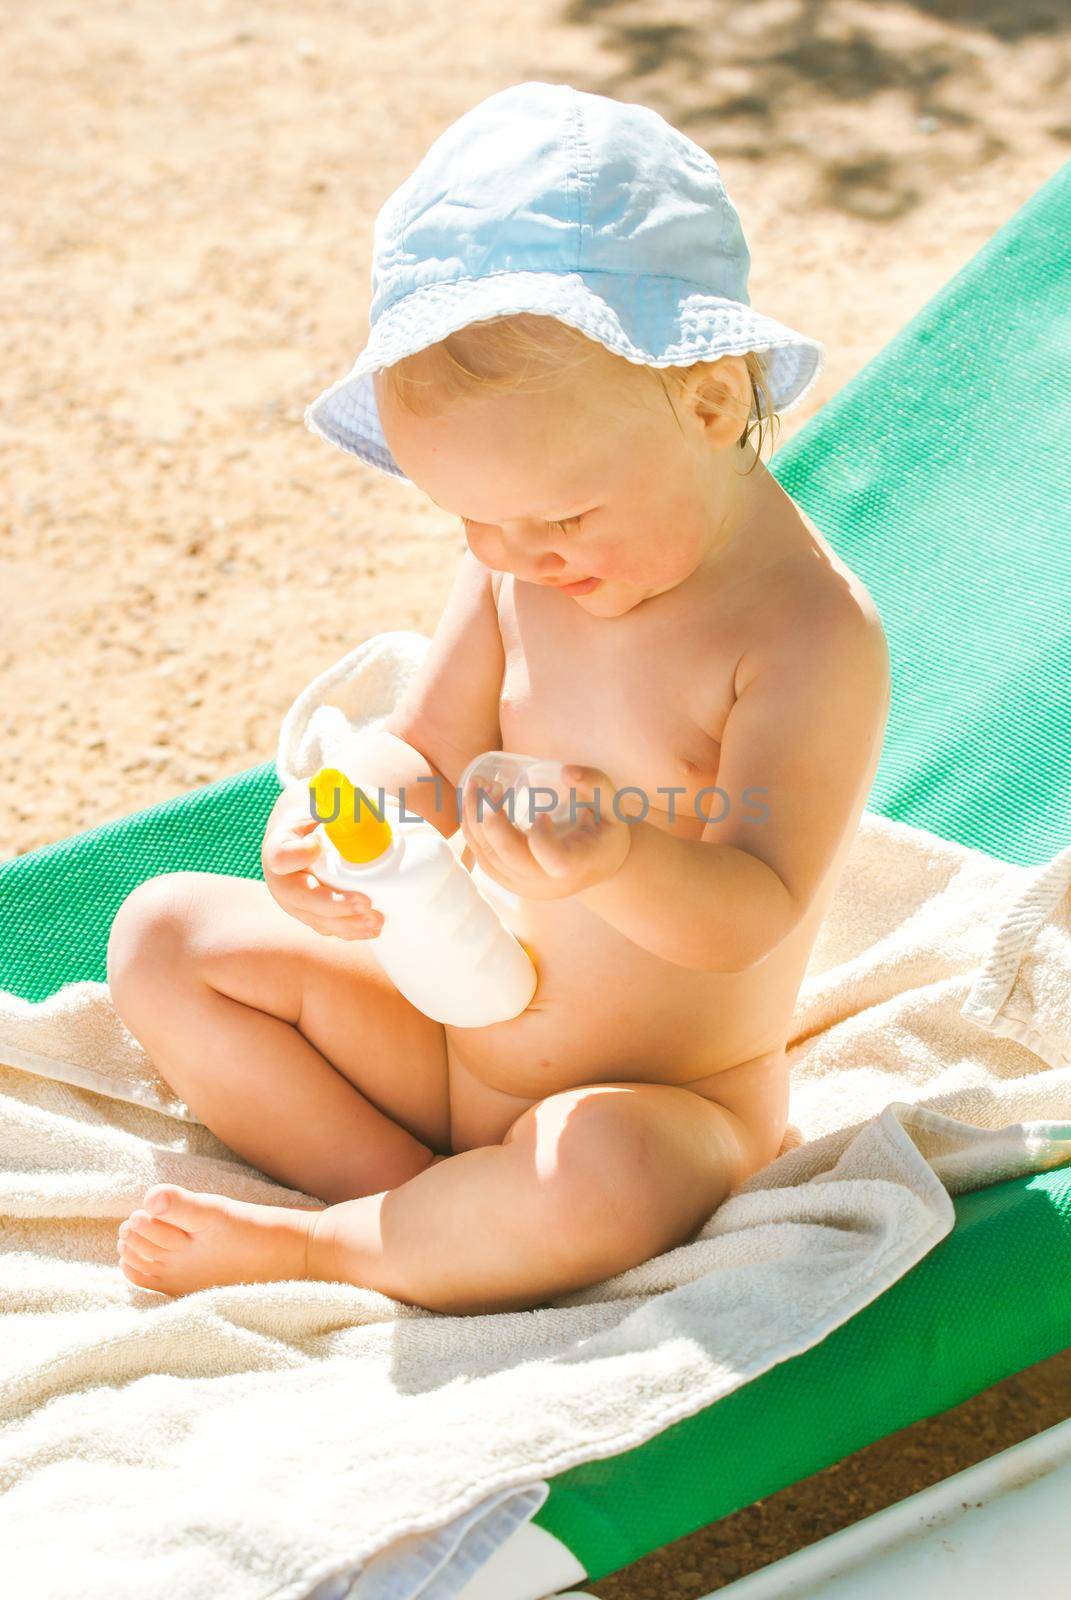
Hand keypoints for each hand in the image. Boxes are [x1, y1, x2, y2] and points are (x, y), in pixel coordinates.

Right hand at [261, 780, 384, 939]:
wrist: (316, 828)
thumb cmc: (323, 809)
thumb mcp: (325, 796)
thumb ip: (336, 791)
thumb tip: (347, 793)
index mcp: (280, 845)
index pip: (280, 855)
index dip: (298, 855)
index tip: (319, 844)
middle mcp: (282, 878)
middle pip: (301, 897)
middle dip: (333, 904)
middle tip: (365, 902)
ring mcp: (296, 901)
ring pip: (316, 918)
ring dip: (347, 924)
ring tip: (377, 922)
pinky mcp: (312, 914)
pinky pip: (328, 927)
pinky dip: (350, 931)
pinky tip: (372, 929)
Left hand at [461, 763, 631, 900]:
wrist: (598, 865)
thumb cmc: (604, 830)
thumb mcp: (611, 805)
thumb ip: (595, 782)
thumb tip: (565, 772)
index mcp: (579, 864)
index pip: (554, 860)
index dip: (541, 837)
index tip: (543, 814)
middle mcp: (550, 883)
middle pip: (509, 856)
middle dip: (490, 818)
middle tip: (489, 784)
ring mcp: (527, 887)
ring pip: (489, 858)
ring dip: (475, 820)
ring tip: (475, 787)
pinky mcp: (511, 884)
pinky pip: (483, 861)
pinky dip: (473, 833)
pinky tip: (473, 806)